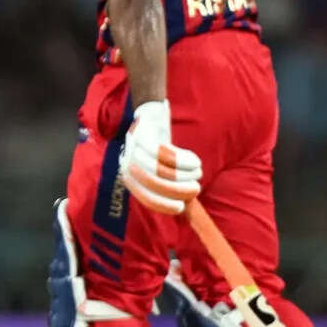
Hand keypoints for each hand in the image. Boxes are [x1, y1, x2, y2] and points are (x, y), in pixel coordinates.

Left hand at [119, 100, 202, 215]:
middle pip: (156, 185)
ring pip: (163, 171)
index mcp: (131, 179)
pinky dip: (184, 160)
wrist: (151, 116)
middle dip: (179, 190)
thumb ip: (165, 188)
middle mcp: (128, 166)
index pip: (147, 199)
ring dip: (186, 174)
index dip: (163, 206)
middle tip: (195, 188)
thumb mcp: (158, 169)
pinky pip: (166, 154)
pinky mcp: (143, 138)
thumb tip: (183, 210)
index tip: (180, 207)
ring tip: (197, 171)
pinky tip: (195, 161)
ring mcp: (134, 151)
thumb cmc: (158, 149)